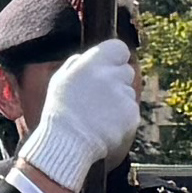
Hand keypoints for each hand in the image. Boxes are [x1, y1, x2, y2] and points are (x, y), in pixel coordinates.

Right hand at [18, 39, 140, 192]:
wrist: (66, 144)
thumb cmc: (59, 112)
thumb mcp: (58, 82)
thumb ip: (75, 65)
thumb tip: (85, 57)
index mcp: (92, 64)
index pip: (118, 48)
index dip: (114, 58)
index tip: (108, 67)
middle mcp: (111, 76)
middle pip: (126, 71)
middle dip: (116, 82)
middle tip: (97, 98)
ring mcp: (124, 95)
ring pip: (128, 93)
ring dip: (117, 102)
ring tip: (96, 116)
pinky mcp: (132, 114)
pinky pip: (131, 112)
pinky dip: (121, 119)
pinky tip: (104, 126)